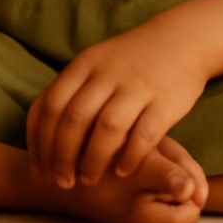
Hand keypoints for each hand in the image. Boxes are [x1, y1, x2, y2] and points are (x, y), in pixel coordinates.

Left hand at [26, 19, 208, 189]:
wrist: (183, 40)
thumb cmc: (131, 62)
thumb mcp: (96, 64)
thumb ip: (70, 92)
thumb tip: (40, 136)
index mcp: (84, 65)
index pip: (49, 105)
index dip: (40, 142)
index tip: (40, 169)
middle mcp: (107, 74)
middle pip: (74, 120)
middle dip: (62, 157)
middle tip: (62, 182)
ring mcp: (137, 86)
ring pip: (106, 129)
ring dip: (92, 161)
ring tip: (88, 181)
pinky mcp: (165, 101)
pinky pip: (144, 134)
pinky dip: (130, 156)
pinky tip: (122, 172)